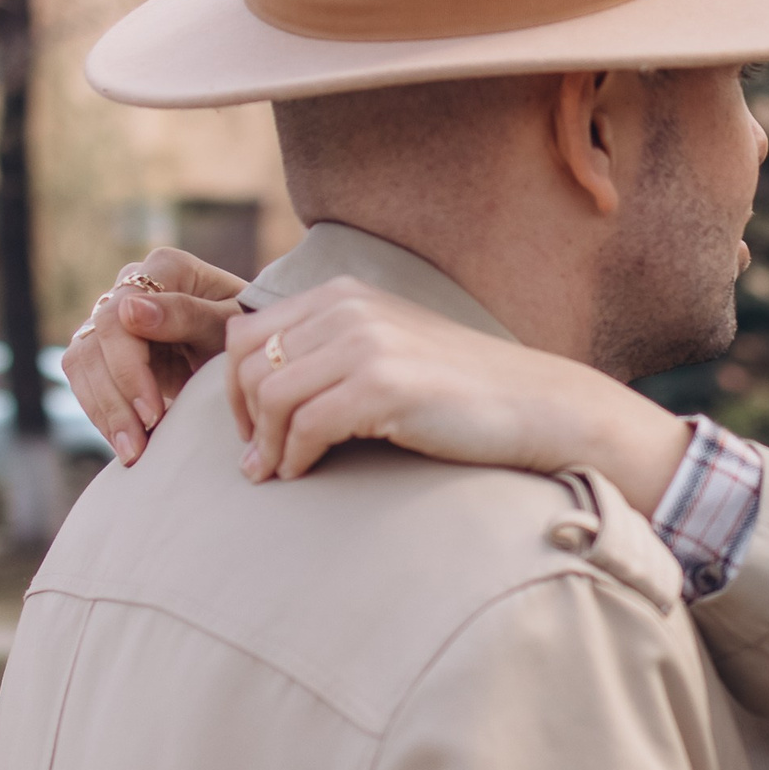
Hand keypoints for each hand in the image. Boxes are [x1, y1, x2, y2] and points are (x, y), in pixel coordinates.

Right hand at [65, 247, 250, 463]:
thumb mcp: (232, 325)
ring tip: (132, 453)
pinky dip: (104, 415)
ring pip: (81, 363)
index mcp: (165, 269)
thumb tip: (129, 311)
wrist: (251, 349)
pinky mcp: (107, 350)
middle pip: (94, 343)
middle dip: (115, 400)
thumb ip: (188, 315)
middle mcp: (130, 287)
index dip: (128, 370)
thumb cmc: (249, 332)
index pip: (120, 318)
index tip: (152, 414)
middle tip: (138, 446)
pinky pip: (86, 381)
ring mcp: (113, 317)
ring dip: (104, 412)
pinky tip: (128, 445)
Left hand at [224, 278, 693, 510]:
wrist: (535, 405)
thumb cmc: (459, 392)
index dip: (234, 387)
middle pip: (249, 365)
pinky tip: (302, 473)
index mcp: (344, 295)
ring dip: (265, 444)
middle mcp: (349, 308)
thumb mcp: (388, 351)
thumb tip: (256, 391)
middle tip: (256, 461)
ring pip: (270, 396)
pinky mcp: (383, 384)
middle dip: (241, 418)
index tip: (251, 429)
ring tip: (275, 474)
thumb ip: (330, 353)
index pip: (247, 333)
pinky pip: (306, 425)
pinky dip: (293, 457)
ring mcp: (366, 343)